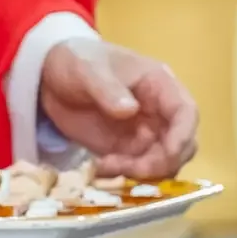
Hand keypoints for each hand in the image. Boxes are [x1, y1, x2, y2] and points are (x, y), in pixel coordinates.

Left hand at [40, 36, 199, 179]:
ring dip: (140, 172)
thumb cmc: (77, 62)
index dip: (183, 136)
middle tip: (130, 170)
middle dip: (163, 162)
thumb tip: (130, 110)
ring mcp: (144, 133)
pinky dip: (122, 175)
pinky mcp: (126, 150)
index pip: (186, 112)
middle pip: (181, 144)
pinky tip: (99, 169)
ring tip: (106, 167)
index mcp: (159, 85)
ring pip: (162, 162)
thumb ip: (107, 89)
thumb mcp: (87, 69)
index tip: (169, 155)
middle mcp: (159, 112)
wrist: (50, 77)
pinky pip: (136, 169)